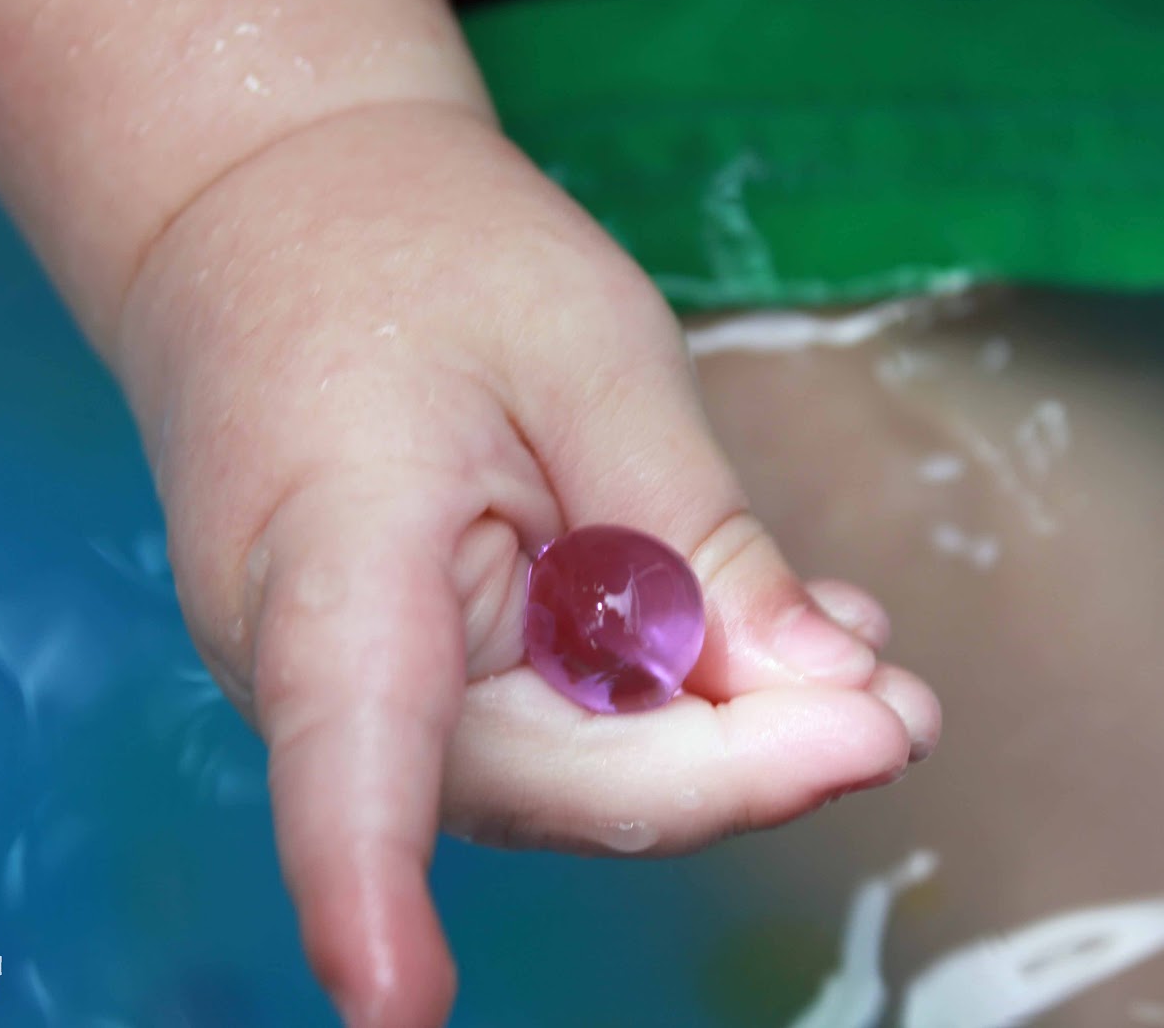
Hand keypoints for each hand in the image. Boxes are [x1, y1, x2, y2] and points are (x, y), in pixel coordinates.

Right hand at [117, 103, 940, 1026]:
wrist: (267, 215)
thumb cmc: (417, 253)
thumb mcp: (590, 356)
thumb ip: (696, 537)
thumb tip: (822, 705)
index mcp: (329, 556)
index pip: (351, 752)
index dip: (368, 891)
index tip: (396, 1009)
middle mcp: (309, 659)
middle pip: (540, 783)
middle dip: (733, 768)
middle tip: (896, 714)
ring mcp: (342, 681)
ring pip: (557, 767)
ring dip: (716, 729)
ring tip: (855, 656)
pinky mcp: (394, 675)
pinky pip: (542, 720)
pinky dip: (660, 690)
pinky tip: (759, 627)